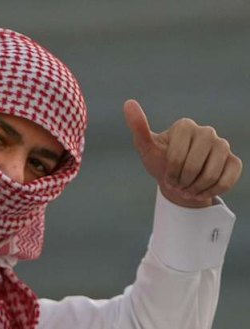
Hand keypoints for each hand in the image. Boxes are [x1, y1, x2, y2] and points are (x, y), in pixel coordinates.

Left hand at [123, 99, 241, 207]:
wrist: (177, 179)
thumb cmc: (159, 161)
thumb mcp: (145, 147)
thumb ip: (138, 126)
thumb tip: (128, 103)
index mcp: (185, 126)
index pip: (176, 157)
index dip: (170, 173)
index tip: (166, 177)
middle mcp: (206, 131)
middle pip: (194, 167)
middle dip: (182, 182)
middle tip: (177, 185)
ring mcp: (222, 145)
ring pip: (211, 175)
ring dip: (195, 189)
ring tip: (187, 189)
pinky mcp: (234, 160)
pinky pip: (226, 181)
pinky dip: (211, 192)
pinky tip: (201, 191)